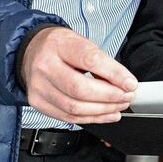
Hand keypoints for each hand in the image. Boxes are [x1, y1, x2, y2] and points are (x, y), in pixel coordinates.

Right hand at [20, 27, 136, 122]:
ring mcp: (39, 87)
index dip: (114, 74)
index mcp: (59, 45)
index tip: (130, 83)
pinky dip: (91, 119)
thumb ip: (102, 62)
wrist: (32, 51)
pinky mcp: (38, 103)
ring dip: (102, 110)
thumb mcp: (81, 42)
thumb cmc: (60, 46)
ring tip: (119, 106)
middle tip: (127, 97)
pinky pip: (68, 117)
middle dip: (109, 96)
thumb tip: (124, 82)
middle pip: (80, 89)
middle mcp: (45, 66)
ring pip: (74, 107)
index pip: (90, 60)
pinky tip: (106, 114)